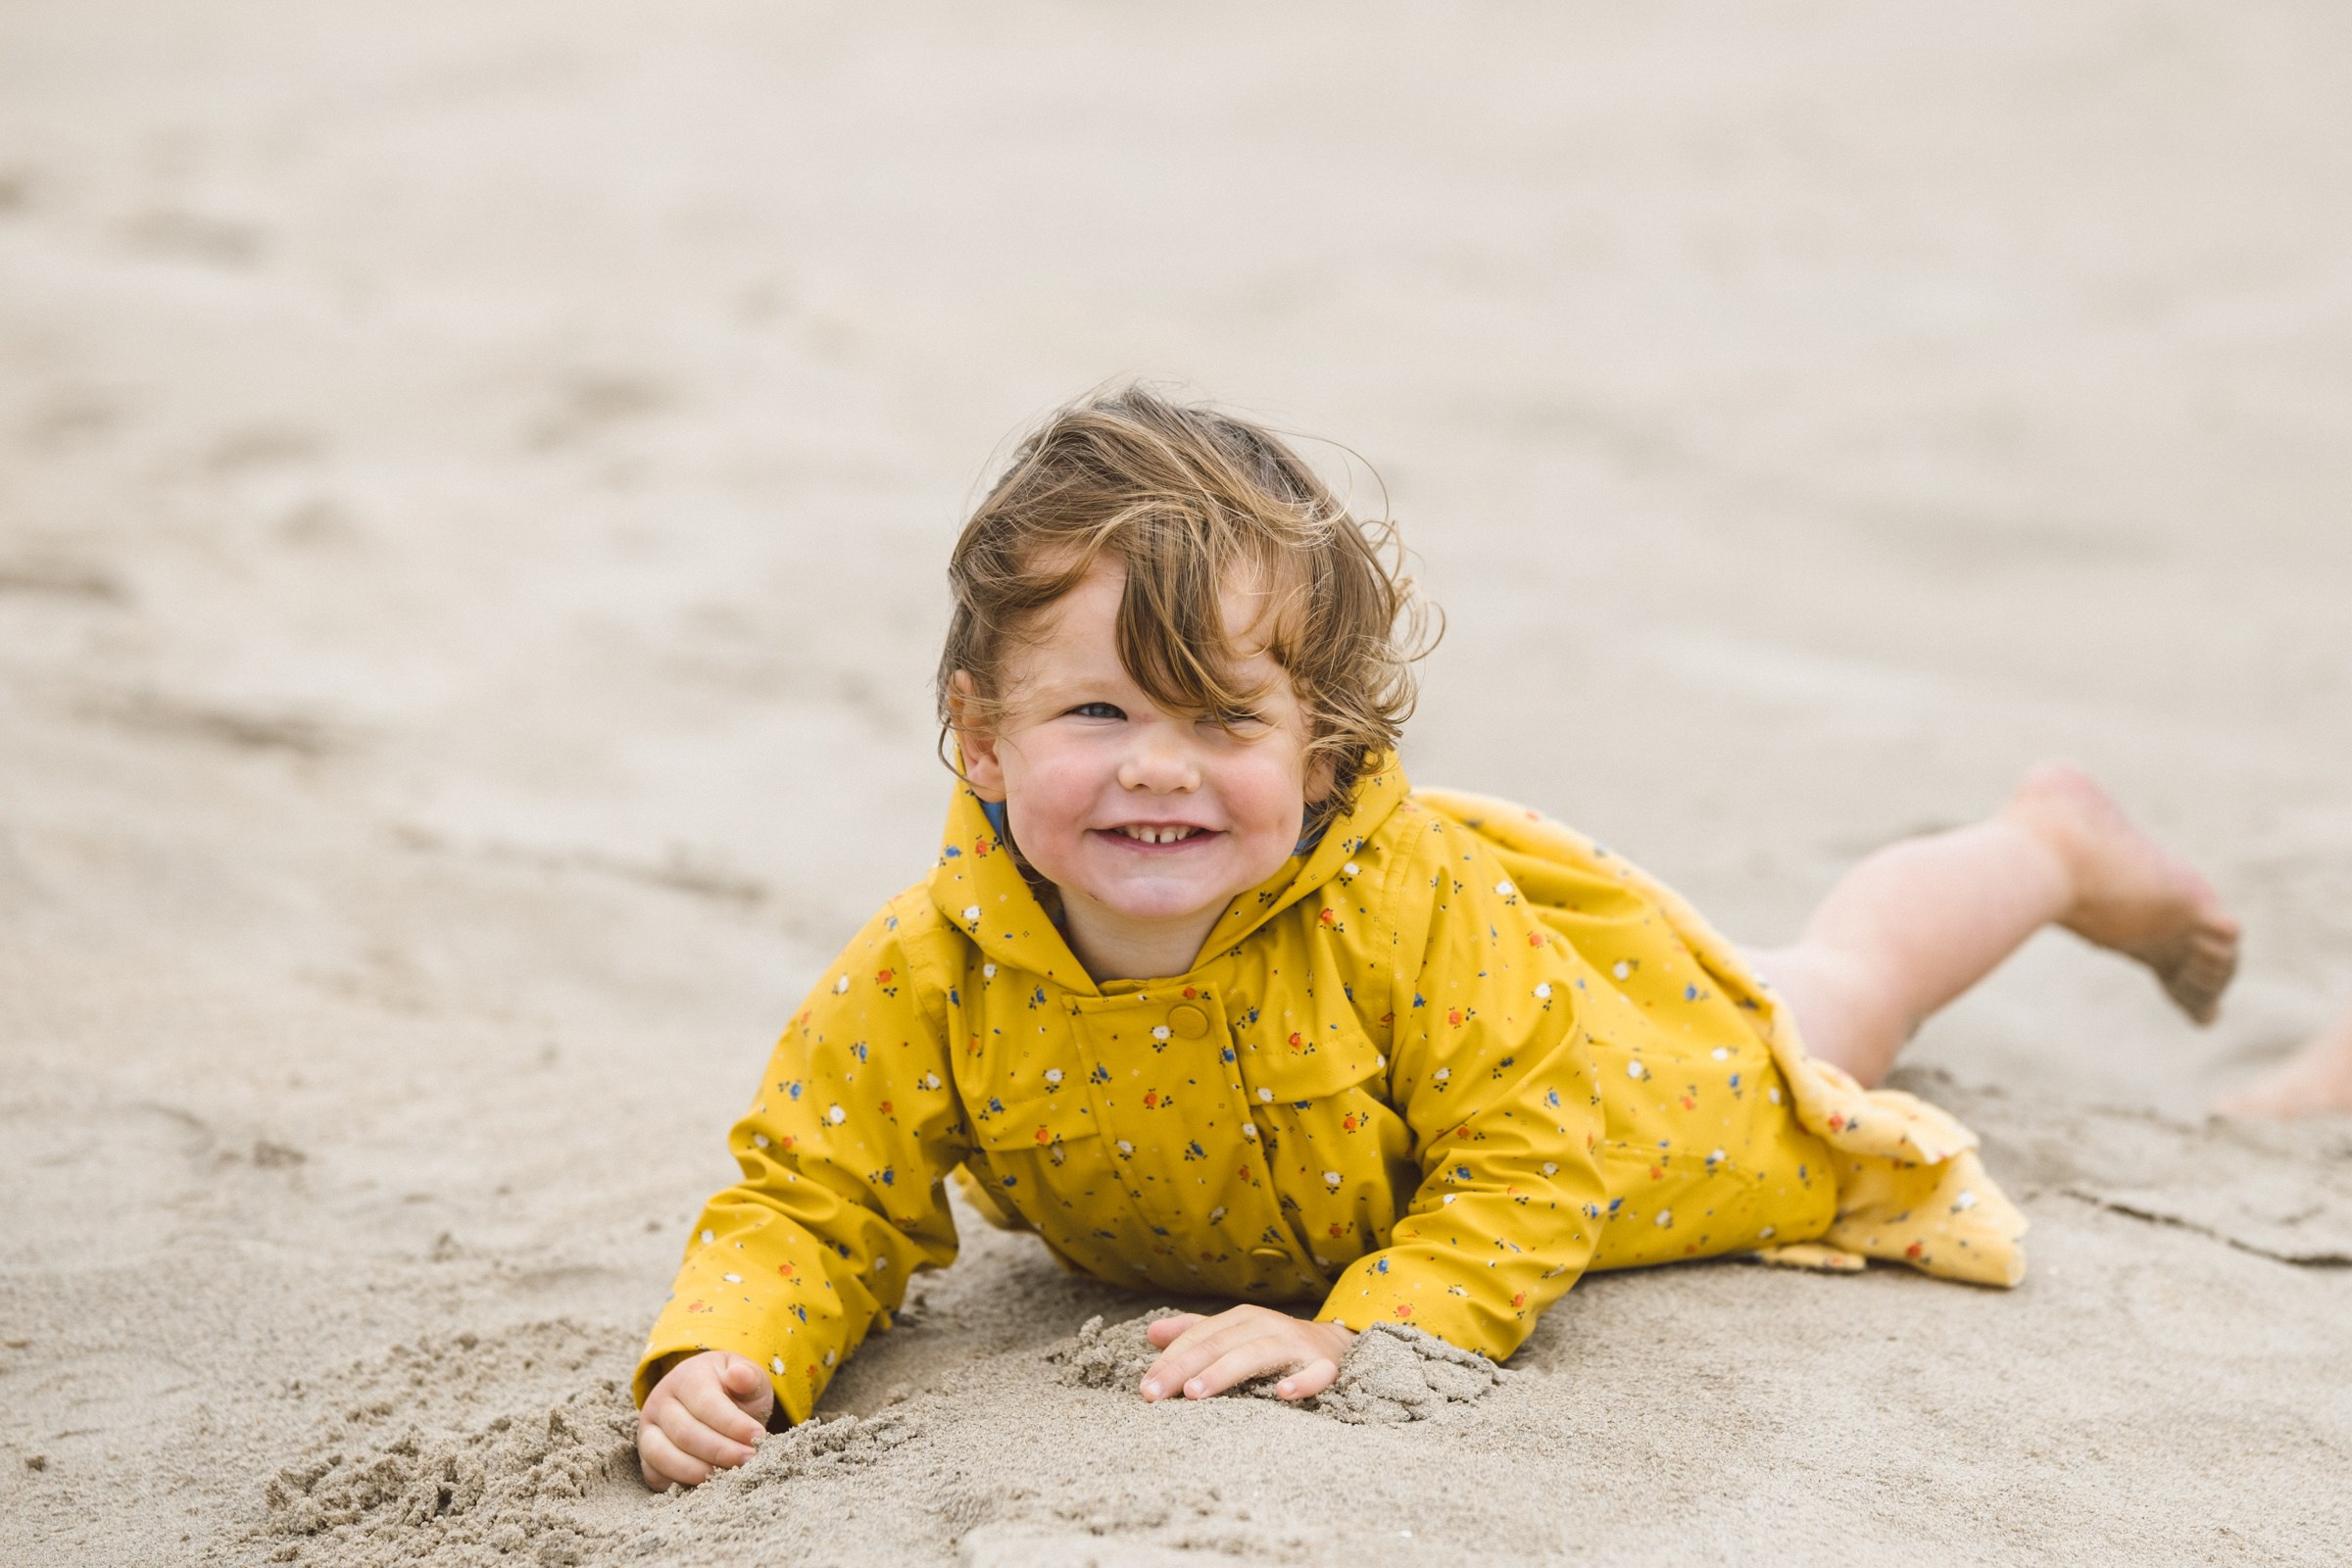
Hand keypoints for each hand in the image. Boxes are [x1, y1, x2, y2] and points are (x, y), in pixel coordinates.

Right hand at [636, 1350, 774, 1488]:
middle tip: (749, 1460)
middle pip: (685, 1433)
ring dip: (699, 1471)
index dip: (733, 1423)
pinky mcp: (645, 1457)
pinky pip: (655, 1476)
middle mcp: (660, 1402)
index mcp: (686, 1377)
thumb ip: (747, 1376)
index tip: (758, 1437)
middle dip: (720, 1451)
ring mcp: (648, 1431)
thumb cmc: (732, 1390)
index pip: (706, 1403)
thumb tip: (739, 1375)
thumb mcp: (746, 1376)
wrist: (712, 1398)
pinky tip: (707, 1485)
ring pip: (663, 1456)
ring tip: (729, 1476)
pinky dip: (679, 1485)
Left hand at [1140, 1305, 1355, 1402]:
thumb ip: (1195, 1333)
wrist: (1335, 1346)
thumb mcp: (1235, 1334)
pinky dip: (1301, 1382)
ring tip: (1195, 1393)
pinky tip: (1282, 1393)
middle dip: (1183, 1369)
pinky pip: (1315, 1374)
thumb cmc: (1274, 1344)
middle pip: (1219, 1345)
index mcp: (1242, 1319)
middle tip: (1155, 1394)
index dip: (1170, 1360)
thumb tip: (1152, 1334)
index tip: (1145, 1387)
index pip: (1199, 1337)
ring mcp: (1295, 1345)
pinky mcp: (1325, 1365)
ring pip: (1256, 1355)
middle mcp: (1266, 1326)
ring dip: (1224, 1372)